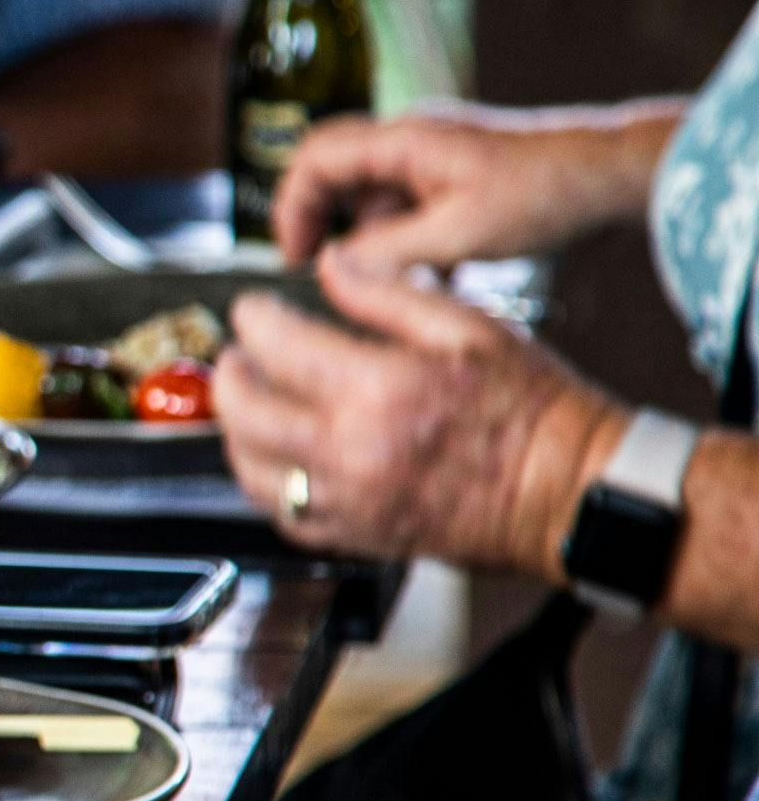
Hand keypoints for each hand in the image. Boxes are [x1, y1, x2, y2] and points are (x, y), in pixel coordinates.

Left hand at [216, 248, 624, 570]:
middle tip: (238, 354)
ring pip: (249, 466)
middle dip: (230, 373)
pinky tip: (275, 457)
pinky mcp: (357, 536)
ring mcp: (350, 500)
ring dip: (236, 428)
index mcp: (381, 389)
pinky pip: (281, 513)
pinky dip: (265, 481)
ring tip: (249, 402)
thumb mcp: (470, 327)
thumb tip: (331, 264)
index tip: (254, 309)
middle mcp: (353, 450)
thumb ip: (388, 292)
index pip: (277, 345)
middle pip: (244, 409)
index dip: (254, 318)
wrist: (569, 493)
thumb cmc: (534, 412)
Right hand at [275, 109, 650, 268]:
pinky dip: (411, 244)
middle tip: (327, 271)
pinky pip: (410, 211)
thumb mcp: (460, 233)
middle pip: (336, 177)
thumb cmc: (547, 192)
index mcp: (403, 141)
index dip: (294, 206)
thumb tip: (334, 266)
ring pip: (374, 201)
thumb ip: (389, 251)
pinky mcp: (455, 180)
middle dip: (328, 226)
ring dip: (377, 243)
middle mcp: (410, 142)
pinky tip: (438, 275)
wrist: (613, 175)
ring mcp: (433, 160)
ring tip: (400, 281)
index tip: (297, 254)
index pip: (314, 157)